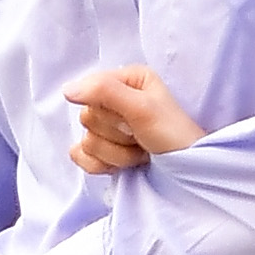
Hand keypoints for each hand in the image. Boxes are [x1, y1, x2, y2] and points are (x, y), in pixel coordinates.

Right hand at [66, 65, 206, 173]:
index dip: (110, 110)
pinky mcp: (102, 152)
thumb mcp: (143, 108)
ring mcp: (109, 128)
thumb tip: (67, 90)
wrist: (188, 174)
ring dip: (117, 153)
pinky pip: (80, 156)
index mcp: (128, 80)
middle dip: (116, 135)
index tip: (134, 119)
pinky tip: (126, 164)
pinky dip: (102, 165)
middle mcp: (116, 99)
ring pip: (86, 141)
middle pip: (87, 118)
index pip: (90, 89)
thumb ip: (105, 92)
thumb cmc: (174, 136)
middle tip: (142, 137)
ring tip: (142, 151)